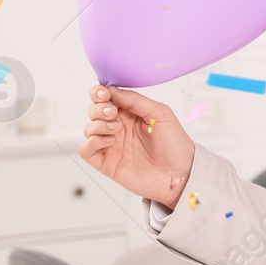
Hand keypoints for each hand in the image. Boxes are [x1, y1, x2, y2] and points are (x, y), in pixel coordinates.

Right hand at [79, 84, 195, 209]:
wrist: (179, 174)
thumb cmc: (175, 145)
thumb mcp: (160, 113)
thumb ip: (136, 100)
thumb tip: (113, 90)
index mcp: (131, 113)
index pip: (108, 98)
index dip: (100, 93)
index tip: (104, 93)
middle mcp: (119, 127)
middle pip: (95, 111)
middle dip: (99, 108)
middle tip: (112, 112)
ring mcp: (111, 145)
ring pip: (89, 128)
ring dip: (98, 124)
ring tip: (116, 128)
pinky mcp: (106, 162)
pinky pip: (86, 149)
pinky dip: (92, 142)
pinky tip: (110, 141)